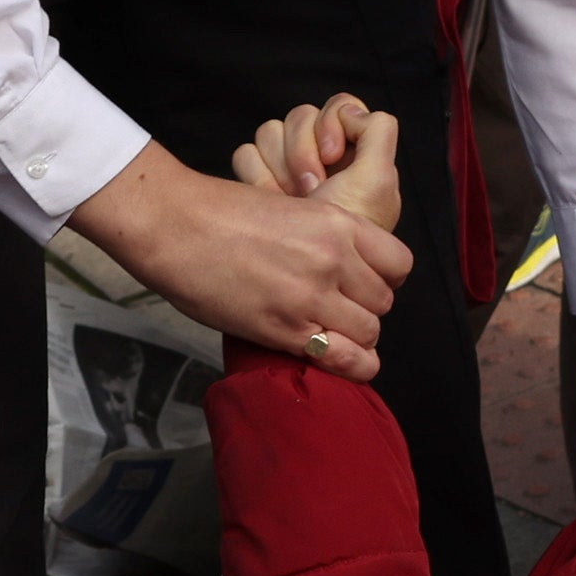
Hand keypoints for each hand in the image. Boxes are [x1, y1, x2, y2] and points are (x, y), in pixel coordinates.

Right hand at [72, 148, 408, 377]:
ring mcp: (312, 297)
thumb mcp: (289, 209)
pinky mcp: (287, 330)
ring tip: (329, 333)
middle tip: (337, 309)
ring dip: (354, 336)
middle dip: (364, 308)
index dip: (384, 277)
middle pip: (383, 301)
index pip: (399, 263)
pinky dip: (350, 366)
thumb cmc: (220, 213)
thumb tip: (339, 266)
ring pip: (369, 331)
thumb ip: (322, 236)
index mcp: (338, 223)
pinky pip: (344, 358)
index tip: (363, 282)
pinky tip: (341, 363)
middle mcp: (334, 259)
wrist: (176, 226)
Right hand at [231, 92, 404, 233]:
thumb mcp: (377, 183)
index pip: (339, 106)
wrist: (297, 269)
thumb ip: (378, 135)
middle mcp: (322, 156)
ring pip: (270, 132)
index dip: (332, 123)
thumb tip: (351, 112)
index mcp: (354, 152)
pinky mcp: (259, 182)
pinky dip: (257, 178)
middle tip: (311, 188)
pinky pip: (245, 153)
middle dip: (303, 154)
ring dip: (279, 168)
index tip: (331, 156)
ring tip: (291, 200)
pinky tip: (271, 204)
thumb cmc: (347, 234)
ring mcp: (289, 169)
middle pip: (302, 116)